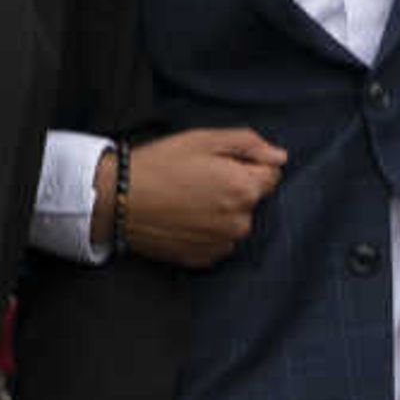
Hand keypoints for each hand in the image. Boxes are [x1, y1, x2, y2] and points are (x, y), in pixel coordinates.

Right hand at [110, 127, 288, 266]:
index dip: (247, 164)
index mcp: (244, 189)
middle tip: (198, 177)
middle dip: (235, 188)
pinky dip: (207, 229)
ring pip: (235, 222)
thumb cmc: (161, 164)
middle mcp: (240, 222)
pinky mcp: (204, 259)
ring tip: (186, 198)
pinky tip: (182, 217)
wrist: (120, 200)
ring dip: (221, 211)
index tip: (219, 161)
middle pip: (252, 200)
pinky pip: (218, 240)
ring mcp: (222, 244)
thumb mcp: (204, 139)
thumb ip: (249, 144)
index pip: (271, 175)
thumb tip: (280, 157)